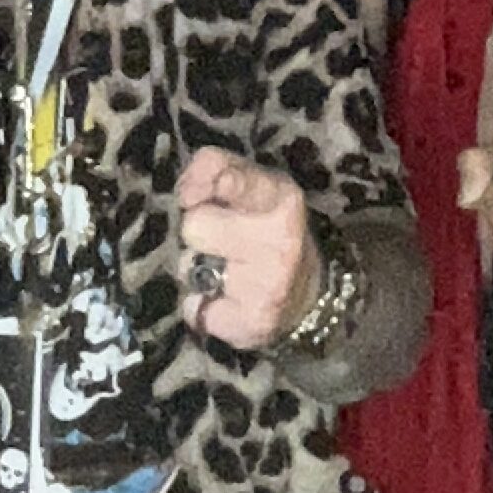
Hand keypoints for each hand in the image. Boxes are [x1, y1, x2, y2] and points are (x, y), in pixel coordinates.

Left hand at [176, 147, 313, 351]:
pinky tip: (228, 300)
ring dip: (198, 269)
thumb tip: (186, 192)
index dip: (205, 184)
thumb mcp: (252, 184)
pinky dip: (203, 306)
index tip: (190, 196)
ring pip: (188, 268)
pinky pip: (194, 308)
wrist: (306, 295)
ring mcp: (268, 286)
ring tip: (227, 270)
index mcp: (281, 197)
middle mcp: (280, 241)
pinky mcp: (252, 324)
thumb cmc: (266, 229)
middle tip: (223, 239)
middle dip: (199, 231)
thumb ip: (213, 168)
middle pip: (193, 225)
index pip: (233, 180)